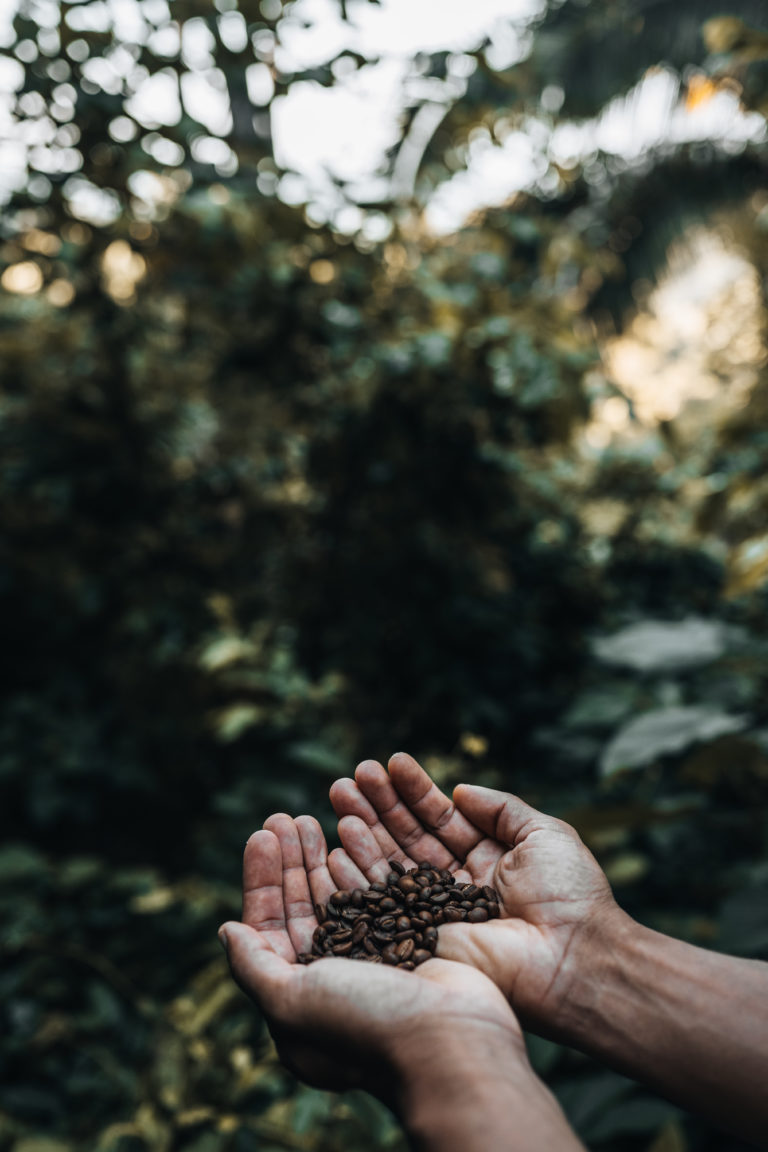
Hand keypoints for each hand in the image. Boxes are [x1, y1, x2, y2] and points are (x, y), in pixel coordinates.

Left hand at [218, 813, 524, 1108]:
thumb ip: (255, 967)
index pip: (267, 929)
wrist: (452, 1041)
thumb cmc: (366, 1024)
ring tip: (312, 817)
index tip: (260, 835)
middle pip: (302, 906)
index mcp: (298, 1000)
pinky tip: (351, 834)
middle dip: (290, 860)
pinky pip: (376, 894)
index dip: (261, 881)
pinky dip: (361, 864)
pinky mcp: (409, 943)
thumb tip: (226, 931)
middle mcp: (333, 981)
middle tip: (283, 816)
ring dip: (320, 856)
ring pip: (338, 896)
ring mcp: (373, 960)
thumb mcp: (293, 1002)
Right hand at [329, 752, 619, 1037]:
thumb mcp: (544, 835)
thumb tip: (460, 789)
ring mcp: (436, 913)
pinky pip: (383, 904)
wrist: (573, 958)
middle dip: (379, 805)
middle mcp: (456, 884)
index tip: (390, 763)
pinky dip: (358, 875)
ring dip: (363, 830)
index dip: (415, 791)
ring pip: (390, 865)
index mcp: (487, 859)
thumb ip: (501, 808)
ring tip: (340, 795)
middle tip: (351, 776)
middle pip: (409, 837)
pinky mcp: (421, 940)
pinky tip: (338, 844)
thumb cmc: (571, 895)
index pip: (441, 818)